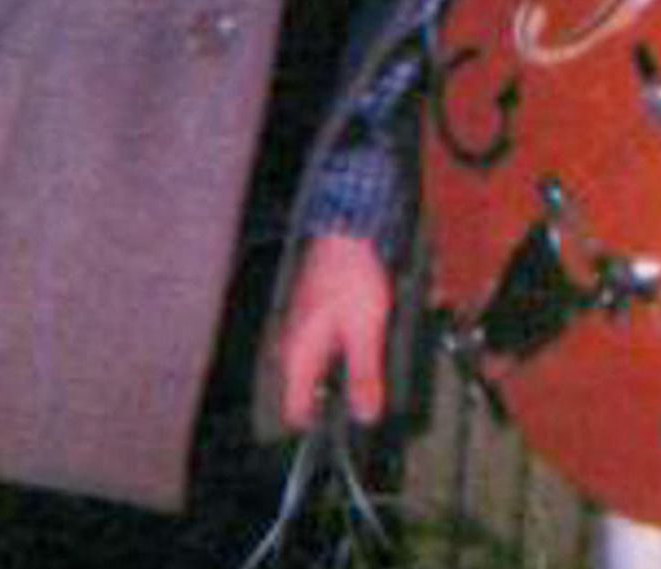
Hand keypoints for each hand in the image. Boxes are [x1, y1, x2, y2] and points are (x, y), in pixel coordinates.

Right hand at [274, 231, 391, 429]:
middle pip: (308, 388)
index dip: (318, 426)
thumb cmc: (352, 275)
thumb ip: (364, 374)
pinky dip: (342, 348)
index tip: (341, 430)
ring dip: (341, 369)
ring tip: (369, 360)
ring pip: (317, 365)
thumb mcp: (366, 331)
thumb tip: (364, 414)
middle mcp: (292, 343)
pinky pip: (323, 344)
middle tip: (364, 394)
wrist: (347, 229)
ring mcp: (300, 325)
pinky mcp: (313, 311)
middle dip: (335, 396)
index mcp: (298, 354)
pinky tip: (363, 336)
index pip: (295, 409)